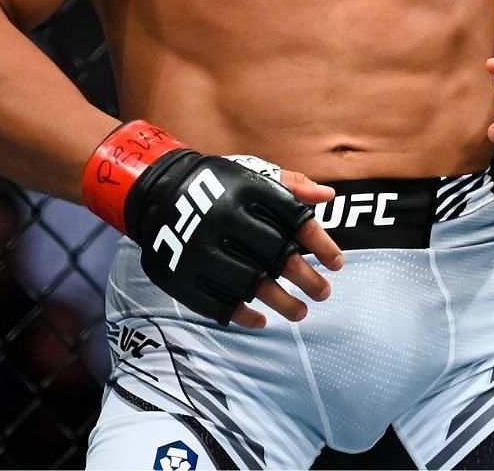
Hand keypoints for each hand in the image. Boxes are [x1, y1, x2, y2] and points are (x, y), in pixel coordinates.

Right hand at [82, 122, 343, 325]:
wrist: (155, 191)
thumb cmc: (219, 185)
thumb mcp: (252, 173)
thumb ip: (291, 185)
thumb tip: (328, 196)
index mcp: (247, 190)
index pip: (295, 220)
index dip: (321, 245)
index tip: (338, 264)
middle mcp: (224, 218)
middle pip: (277, 256)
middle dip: (306, 279)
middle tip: (324, 294)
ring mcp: (199, 249)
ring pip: (250, 284)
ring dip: (281, 303)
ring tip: (301, 312)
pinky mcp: (180, 274)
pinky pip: (216, 303)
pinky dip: (242, 315)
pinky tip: (261, 319)